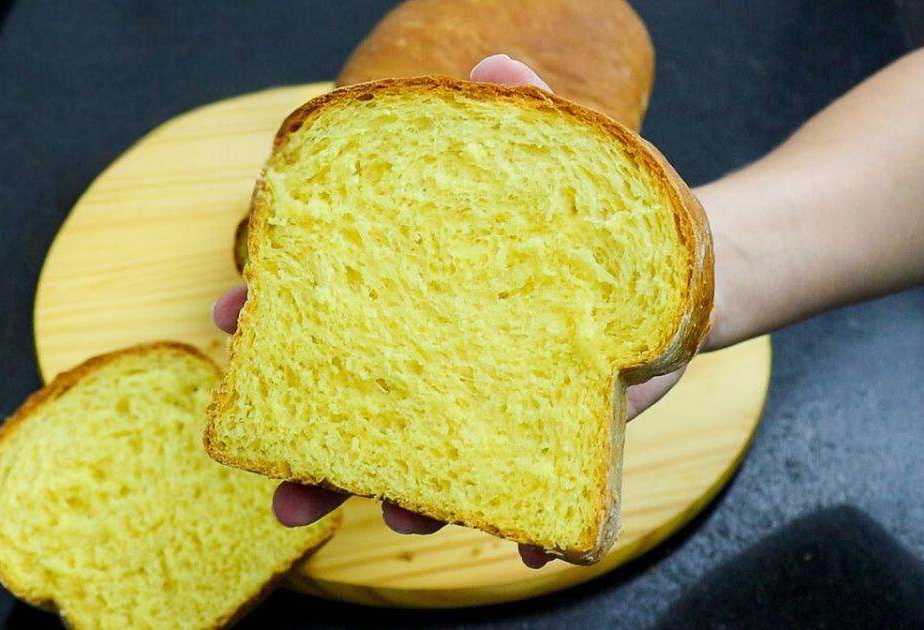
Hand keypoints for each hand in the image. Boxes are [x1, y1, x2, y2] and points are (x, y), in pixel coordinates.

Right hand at [212, 54, 706, 568]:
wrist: (691, 269)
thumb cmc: (601, 213)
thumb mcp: (559, 161)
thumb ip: (524, 112)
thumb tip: (495, 64)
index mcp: (423, 283)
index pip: (330, 298)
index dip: (275, 311)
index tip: (232, 319)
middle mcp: (443, 348)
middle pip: (360, 401)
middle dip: (315, 444)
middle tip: (281, 486)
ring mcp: (493, 396)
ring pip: (430, 457)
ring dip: (407, 495)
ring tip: (402, 515)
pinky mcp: (549, 432)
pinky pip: (526, 485)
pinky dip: (525, 520)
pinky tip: (528, 541)